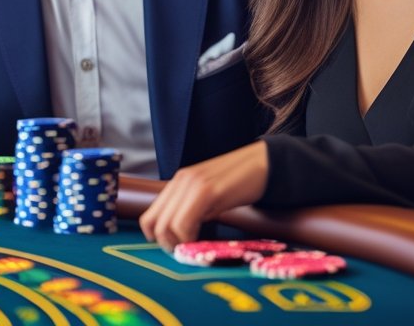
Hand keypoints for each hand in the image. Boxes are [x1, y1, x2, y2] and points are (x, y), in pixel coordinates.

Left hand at [140, 141, 268, 250]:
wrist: (264, 162)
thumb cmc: (239, 182)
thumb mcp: (209, 197)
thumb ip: (192, 210)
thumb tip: (179, 236)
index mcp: (178, 182)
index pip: (149, 218)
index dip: (158, 238)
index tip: (176, 246)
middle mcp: (180, 181)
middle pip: (154, 224)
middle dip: (168, 244)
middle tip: (187, 250)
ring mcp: (192, 184)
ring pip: (167, 225)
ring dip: (178, 243)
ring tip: (195, 245)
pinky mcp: (207, 190)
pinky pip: (184, 222)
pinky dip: (189, 237)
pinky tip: (203, 238)